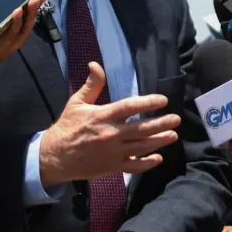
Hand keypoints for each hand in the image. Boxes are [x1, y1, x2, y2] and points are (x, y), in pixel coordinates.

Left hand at [0, 0, 43, 79]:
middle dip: (33, 12)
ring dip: (26, 17)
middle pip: (25, 28)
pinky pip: (8, 37)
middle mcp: (6, 45)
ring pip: (20, 33)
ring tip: (30, 2)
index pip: (22, 22)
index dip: (31, 10)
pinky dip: (14, 24)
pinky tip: (16, 12)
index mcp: (3, 37)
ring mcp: (3, 50)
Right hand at [39, 62, 180, 186]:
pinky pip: (134, 166)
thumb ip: (91, 85)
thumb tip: (95, 64)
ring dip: (159, 141)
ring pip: (142, 147)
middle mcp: (111, 134)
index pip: (130, 107)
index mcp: (103, 116)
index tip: (163, 100)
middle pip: (142, 128)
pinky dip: (147, 163)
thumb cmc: (67, 127)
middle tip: (176, 119)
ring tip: (173, 136)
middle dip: (161, 123)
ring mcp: (113, 152)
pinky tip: (158, 158)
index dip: (149, 102)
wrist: (55, 156)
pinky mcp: (112, 167)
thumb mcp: (76, 103)